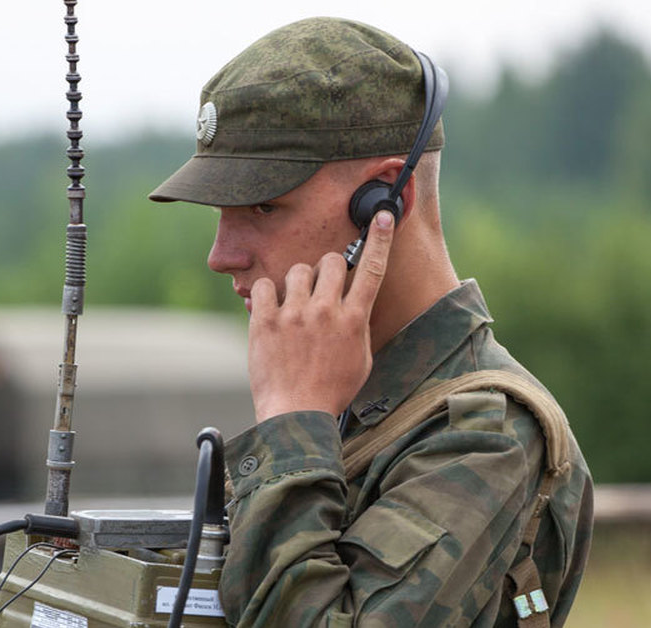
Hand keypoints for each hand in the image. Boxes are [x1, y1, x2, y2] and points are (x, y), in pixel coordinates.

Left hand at [247, 211, 394, 422]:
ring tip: (296, 304)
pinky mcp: (266, 321)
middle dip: (329, 268)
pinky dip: (269, 293)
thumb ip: (358, 326)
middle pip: (332, 261)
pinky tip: (272, 309)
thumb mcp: (360, 359)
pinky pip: (266, 285)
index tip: (384, 216)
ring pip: (299, 269)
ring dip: (300, 280)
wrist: (296, 414)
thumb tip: (354, 303)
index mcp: (354, 321)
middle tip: (323, 286)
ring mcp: (294, 315)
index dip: (380, 239)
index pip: (372, 270)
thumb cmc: (331, 391)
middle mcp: (326, 312)